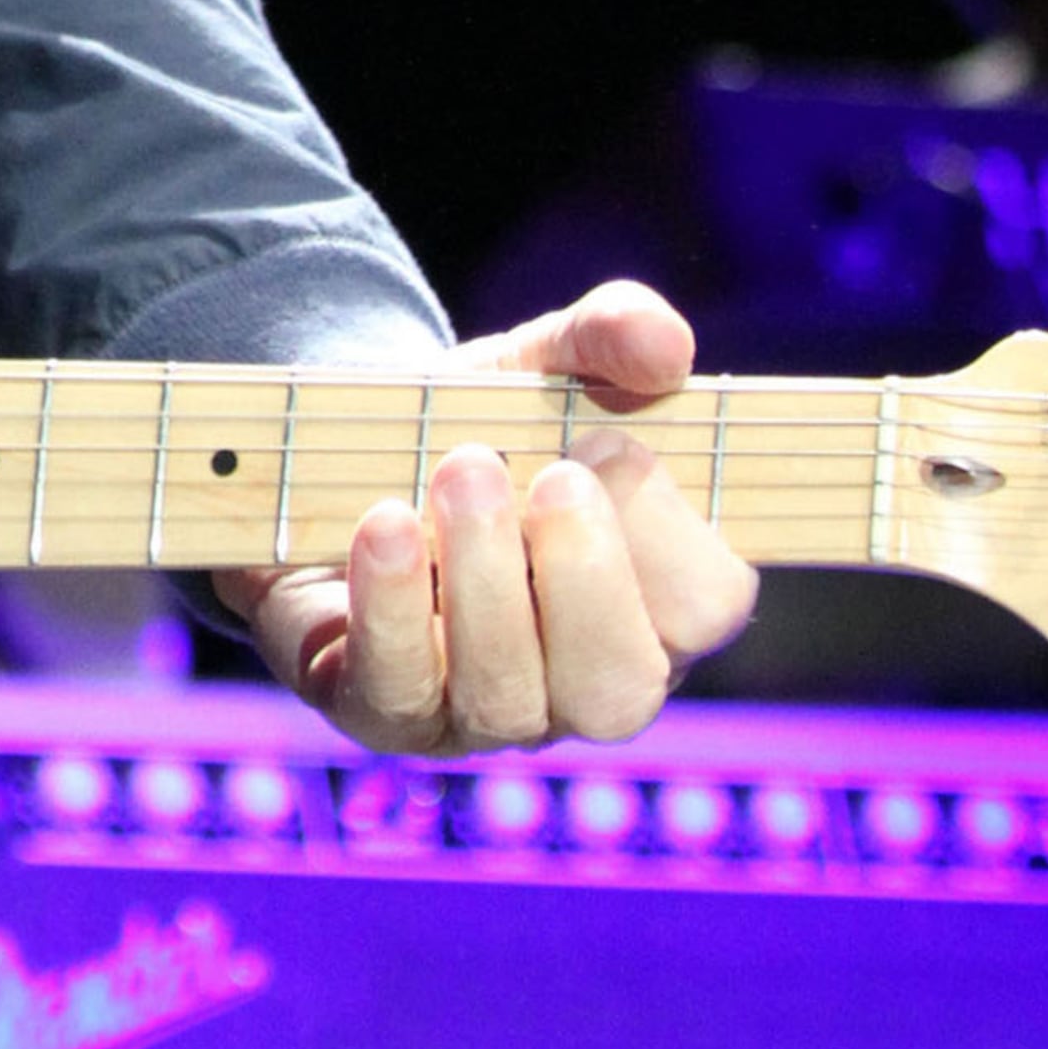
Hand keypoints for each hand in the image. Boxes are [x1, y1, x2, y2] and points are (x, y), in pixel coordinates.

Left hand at [207, 279, 758, 754]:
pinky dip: (392, 607)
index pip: (706, 608)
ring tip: (461, 471)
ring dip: (485, 582)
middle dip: (585, 579)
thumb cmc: (483, 422)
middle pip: (619, 690)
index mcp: (655, 602)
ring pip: (509, 701)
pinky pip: (397, 694)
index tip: (609, 445)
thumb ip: (615, 336)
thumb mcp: (548, 361)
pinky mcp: (385, 712)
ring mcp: (485, 712)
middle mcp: (581, 680)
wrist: (342, 450)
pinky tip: (384, 524)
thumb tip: (666, 346)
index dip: (668, 533)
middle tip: (548, 475)